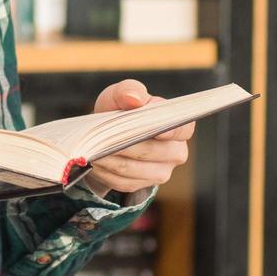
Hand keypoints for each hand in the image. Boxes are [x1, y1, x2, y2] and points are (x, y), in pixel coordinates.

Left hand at [81, 79, 192, 196]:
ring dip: (111, 159)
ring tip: (93, 150)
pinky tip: (94, 162)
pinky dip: (106, 171)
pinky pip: (122, 181)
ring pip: (133, 168)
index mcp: (178, 127)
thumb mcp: (120, 94)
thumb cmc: (120, 110)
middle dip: (125, 143)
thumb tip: (134, 99)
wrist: (107, 135)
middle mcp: (175, 152)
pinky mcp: (140, 185)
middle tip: (104, 137)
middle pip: (151, 151)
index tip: (153, 128)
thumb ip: (129, 90)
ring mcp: (160, 172)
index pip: (183, 129)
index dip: (170, 130)